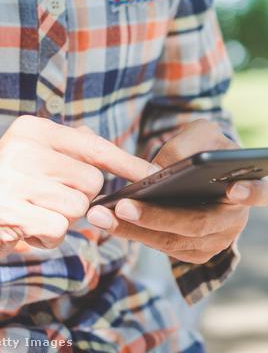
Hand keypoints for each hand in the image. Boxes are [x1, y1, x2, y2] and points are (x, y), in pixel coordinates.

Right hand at [0, 116, 151, 256]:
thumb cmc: (6, 182)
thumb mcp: (32, 153)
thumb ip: (69, 147)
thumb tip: (114, 151)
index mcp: (34, 129)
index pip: (95, 146)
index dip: (128, 163)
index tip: (155, 173)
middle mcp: (23, 149)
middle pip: (91, 182)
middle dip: (78, 197)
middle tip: (47, 198)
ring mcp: (13, 179)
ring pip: (77, 208)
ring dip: (61, 218)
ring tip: (33, 211)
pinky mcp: (8, 211)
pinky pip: (57, 230)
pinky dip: (46, 237)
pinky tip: (24, 227)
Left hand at [86, 119, 267, 263]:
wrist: (200, 176)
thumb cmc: (204, 150)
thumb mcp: (200, 135)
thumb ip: (186, 143)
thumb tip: (157, 169)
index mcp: (252, 186)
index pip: (264, 193)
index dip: (252, 193)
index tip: (234, 189)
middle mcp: (238, 219)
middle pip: (201, 223)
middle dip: (159, 217)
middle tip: (124, 206)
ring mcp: (218, 241)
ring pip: (175, 241)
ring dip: (136, 229)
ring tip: (102, 214)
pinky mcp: (195, 253)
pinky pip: (163, 248)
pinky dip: (135, 235)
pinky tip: (109, 221)